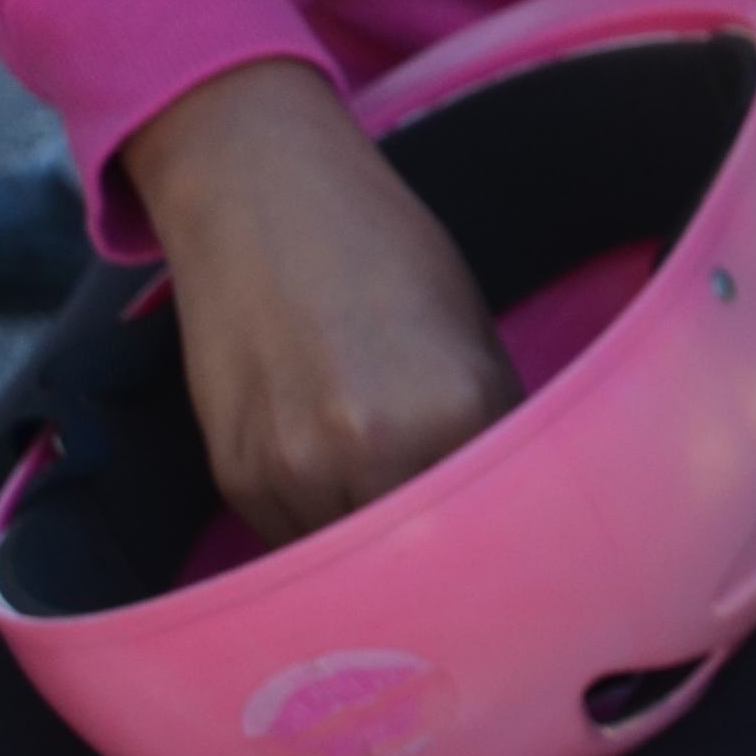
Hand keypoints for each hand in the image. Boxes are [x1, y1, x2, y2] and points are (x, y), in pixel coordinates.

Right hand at [119, 60, 521, 544]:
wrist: (260, 195)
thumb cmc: (382, 248)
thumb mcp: (471, 326)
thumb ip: (493, 418)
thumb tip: (518, 493)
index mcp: (454, 408)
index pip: (502, 513)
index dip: (512, 525)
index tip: (518, 534)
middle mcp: (371, 451)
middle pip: (425, 553)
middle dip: (443, 546)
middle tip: (456, 534)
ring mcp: (295, 471)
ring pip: (354, 560)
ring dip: (377, 547)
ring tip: (390, 496)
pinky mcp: (237, 476)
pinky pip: (294, 540)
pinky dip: (322, 527)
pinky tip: (336, 476)